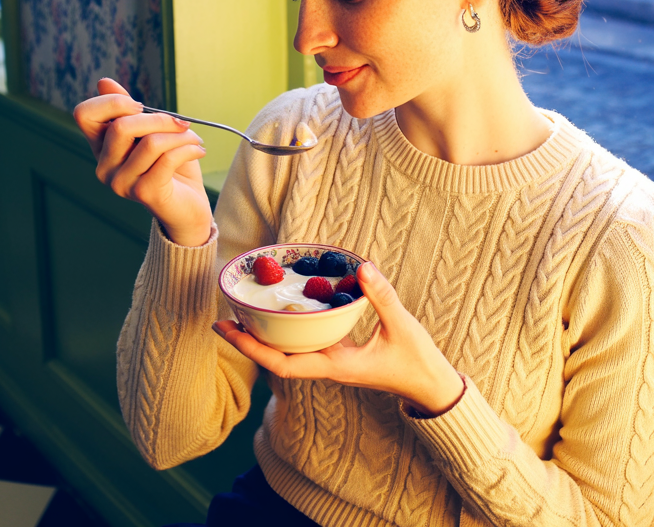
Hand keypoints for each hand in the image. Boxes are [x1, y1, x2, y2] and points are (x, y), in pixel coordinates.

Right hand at [72, 78, 212, 246]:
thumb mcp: (150, 132)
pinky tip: (198, 150)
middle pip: (121, 126)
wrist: (188, 207)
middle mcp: (104, 168)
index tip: (141, 106)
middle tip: (181, 123)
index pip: (84, 115)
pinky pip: (167, 158)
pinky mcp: (144, 193)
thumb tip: (103, 82)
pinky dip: (188, 148)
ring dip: (180, 135)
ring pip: (150, 142)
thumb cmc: (170, 167)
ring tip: (193, 139)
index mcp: (100, 148)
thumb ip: (128, 110)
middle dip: (158, 118)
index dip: (112, 102)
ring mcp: (121, 183)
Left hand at [213, 263, 464, 415]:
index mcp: (336, 366)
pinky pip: (305, 346)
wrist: (430, 386)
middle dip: (248, 341)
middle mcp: (328, 367)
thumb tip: (363, 267)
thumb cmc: (417, 361)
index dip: (253, 348)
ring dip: (264, 337)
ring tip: (243, 313)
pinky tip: (281, 315)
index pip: (284, 364)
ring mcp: (333, 364)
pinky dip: (287, 333)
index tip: (229, 329)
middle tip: (223, 317)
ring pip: (289, 354)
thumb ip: (382, 296)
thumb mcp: (402, 326)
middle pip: (277, 360)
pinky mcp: (339, 357)